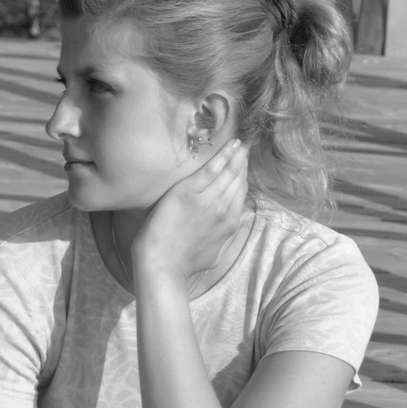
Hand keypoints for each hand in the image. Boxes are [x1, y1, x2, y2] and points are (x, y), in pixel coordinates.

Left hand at [131, 138, 248, 286]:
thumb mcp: (214, 255)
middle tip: (244, 147)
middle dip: (242, 163)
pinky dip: (223, 156)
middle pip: (237, 181)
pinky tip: (231, 145)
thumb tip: (230, 228)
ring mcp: (208, 200)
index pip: (240, 193)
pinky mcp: (189, 192)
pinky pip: (211, 170)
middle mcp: (224, 210)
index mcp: (230, 224)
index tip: (242, 165)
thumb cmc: (183, 264)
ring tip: (239, 143)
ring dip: (236, 155)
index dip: (242, 177)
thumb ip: (224, 238)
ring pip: (229, 173)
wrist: (163, 264)